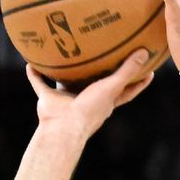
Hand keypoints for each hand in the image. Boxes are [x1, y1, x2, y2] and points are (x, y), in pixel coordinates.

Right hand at [26, 49, 154, 139]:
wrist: (64, 127)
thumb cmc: (90, 109)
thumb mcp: (112, 87)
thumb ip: (128, 71)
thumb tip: (145, 52)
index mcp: (106, 101)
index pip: (127, 91)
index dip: (138, 82)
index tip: (149, 71)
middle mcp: (88, 100)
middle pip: (97, 85)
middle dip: (100, 74)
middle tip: (106, 54)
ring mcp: (67, 100)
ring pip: (66, 83)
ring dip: (64, 72)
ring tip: (65, 53)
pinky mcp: (49, 100)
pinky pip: (40, 84)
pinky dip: (35, 75)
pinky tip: (30, 62)